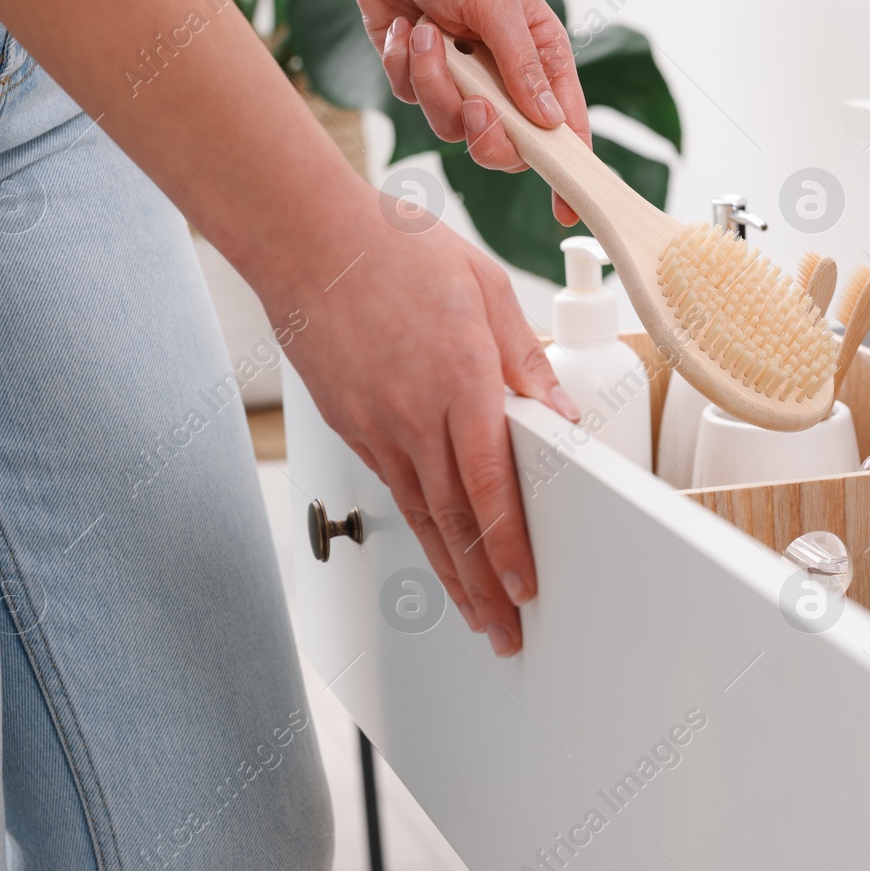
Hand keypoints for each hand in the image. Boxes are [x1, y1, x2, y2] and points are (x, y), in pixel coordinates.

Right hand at [275, 192, 579, 655]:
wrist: (307, 240)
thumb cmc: (394, 249)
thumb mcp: (486, 288)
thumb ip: (528, 359)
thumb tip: (562, 415)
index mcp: (459, 379)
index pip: (491, 484)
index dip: (509, 545)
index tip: (526, 586)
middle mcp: (414, 414)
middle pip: (455, 520)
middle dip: (483, 586)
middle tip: (506, 631)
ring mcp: (377, 426)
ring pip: (422, 517)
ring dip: (451, 574)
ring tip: (476, 616)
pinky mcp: (353, 428)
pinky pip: (396, 491)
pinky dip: (422, 532)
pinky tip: (438, 554)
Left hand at [338, 0, 591, 223]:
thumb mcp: (497, 0)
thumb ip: (522, 65)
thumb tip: (550, 123)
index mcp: (541, 59)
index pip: (565, 128)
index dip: (569, 173)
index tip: (566, 211)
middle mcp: (505, 79)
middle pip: (506, 146)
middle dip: (485, 132)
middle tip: (474, 101)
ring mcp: (461, 83)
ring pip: (452, 127)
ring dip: (433, 82)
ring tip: (426, 33)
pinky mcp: (419, 80)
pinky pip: (411, 101)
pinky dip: (403, 65)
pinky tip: (405, 29)